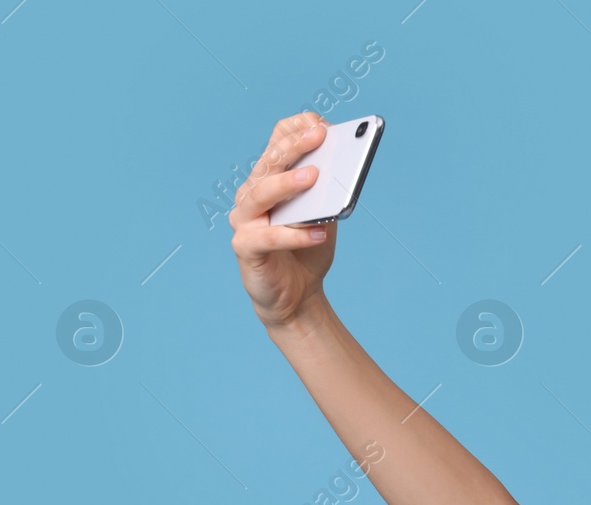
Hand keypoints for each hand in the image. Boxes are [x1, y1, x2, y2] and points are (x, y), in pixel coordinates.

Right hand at [229, 112, 338, 330]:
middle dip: (295, 145)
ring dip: (288, 183)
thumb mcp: (324, 215)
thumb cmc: (307, 249)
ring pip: (262, 193)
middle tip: (320, 135)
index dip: (297, 130)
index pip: (277, 142)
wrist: (296, 296)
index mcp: (270, 179)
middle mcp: (252, 193)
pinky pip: (270, 237)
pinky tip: (319, 232)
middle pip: (270, 162)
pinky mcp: (245, 247)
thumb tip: (344, 167)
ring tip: (315, 176)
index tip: (321, 123)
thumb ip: (328, 192)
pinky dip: (295, 234)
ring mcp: (245, 219)